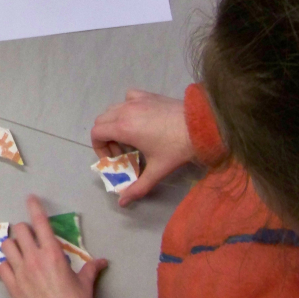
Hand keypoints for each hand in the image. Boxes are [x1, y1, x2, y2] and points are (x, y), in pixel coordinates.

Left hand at [0, 196, 106, 297]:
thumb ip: (91, 269)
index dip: (34, 207)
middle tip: (30, 236)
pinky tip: (11, 267)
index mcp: (53, 254)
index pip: (40, 223)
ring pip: (6, 246)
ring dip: (12, 245)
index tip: (30, 198)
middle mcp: (34, 259)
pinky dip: (5, 264)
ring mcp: (20, 272)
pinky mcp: (11, 286)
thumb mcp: (85, 285)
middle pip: (19, 230)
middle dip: (24, 229)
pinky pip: (0, 267)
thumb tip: (102, 261)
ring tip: (19, 250)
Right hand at [91, 90, 194, 206]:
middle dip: (106, 138)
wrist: (201, 126)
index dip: (99, 148)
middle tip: (123, 151)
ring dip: (114, 123)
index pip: (96, 133)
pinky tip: (138, 116)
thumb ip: (138, 187)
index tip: (115, 158)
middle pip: (101, 121)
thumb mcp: (157, 170)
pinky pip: (128, 97)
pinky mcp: (147, 95)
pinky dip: (126, 106)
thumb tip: (122, 202)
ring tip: (130, 137)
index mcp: (123, 128)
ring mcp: (136, 101)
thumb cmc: (177, 148)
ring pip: (112, 109)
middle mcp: (125, 111)